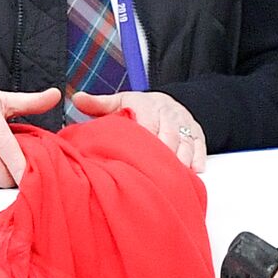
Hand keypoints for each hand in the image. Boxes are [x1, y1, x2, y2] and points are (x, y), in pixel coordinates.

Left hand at [73, 90, 205, 171]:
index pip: (147, 123)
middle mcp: (168, 113)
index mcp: (147, 105)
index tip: (137, 157)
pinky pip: (200, 147)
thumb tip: (77, 98)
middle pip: (168, 135)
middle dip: (162, 154)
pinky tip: (192, 175)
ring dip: (180, 161)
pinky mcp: (198, 133)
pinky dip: (197, 161)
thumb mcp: (120, 101)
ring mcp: (185, 124)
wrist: (168, 102)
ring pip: (185, 143)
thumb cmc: (139, 107)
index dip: (144, 139)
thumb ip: (99, 104)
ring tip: (171, 179)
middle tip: (153, 175)